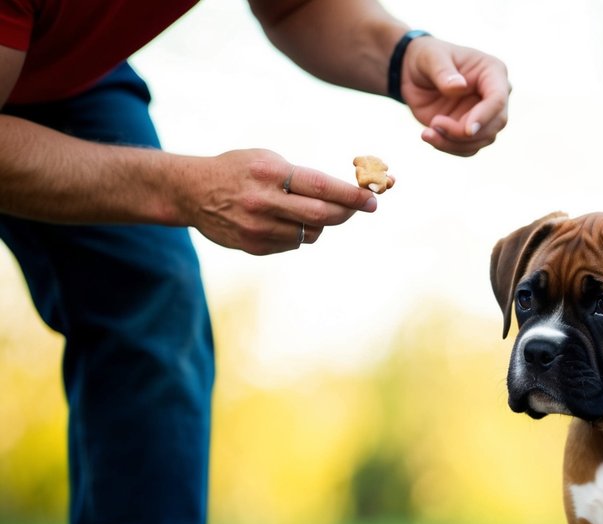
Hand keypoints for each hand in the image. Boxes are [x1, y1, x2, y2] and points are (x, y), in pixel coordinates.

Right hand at [179, 149, 375, 255]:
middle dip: (347, 212)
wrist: (191, 192)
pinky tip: (284, 221)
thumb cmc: (238, 170)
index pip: (319, 186)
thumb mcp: (266, 160)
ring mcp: (257, 227)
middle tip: (363, 207)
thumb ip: (301, 177)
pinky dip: (299, 233)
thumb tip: (345, 195)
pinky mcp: (254, 246)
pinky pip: (294, 243)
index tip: (372, 200)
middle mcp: (263, 201)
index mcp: (268, 172)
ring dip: (321, 223)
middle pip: (321, 215)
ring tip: (309, 209)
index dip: (350, 195)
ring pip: (311, 233)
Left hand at [401, 37, 509, 156]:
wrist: (415, 73)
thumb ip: (443, 72)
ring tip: (427, 132)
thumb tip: (460, 86)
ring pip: (482, 140)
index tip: (467, 130)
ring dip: (454, 143)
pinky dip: (448, 147)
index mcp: (492, 72)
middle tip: (434, 124)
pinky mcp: (472, 131)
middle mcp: (495, 96)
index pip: (497, 99)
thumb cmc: (426, 58)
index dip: (485, 116)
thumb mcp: (430, 58)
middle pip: (494, 124)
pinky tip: (428, 135)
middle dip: (464, 132)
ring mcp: (486, 115)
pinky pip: (468, 148)